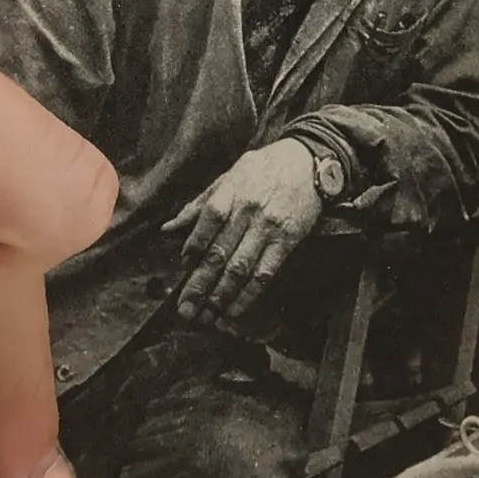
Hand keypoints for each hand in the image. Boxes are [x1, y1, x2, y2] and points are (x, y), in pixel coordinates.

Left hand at [163, 138, 324, 325]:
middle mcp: (247, 212)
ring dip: (221, 296)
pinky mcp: (288, 240)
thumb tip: (168, 229)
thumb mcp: (230, 175)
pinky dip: (248, 294)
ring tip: (206, 316)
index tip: (182, 270)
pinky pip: (265, 273)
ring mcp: (269, 228)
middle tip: (186, 310)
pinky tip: (234, 309)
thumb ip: (199, 204)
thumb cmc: (265, 167)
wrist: (310, 161)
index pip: (205, 227)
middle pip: (219, 254)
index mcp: (230, 194)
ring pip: (240, 268)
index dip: (192, 251)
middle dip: (199, 285)